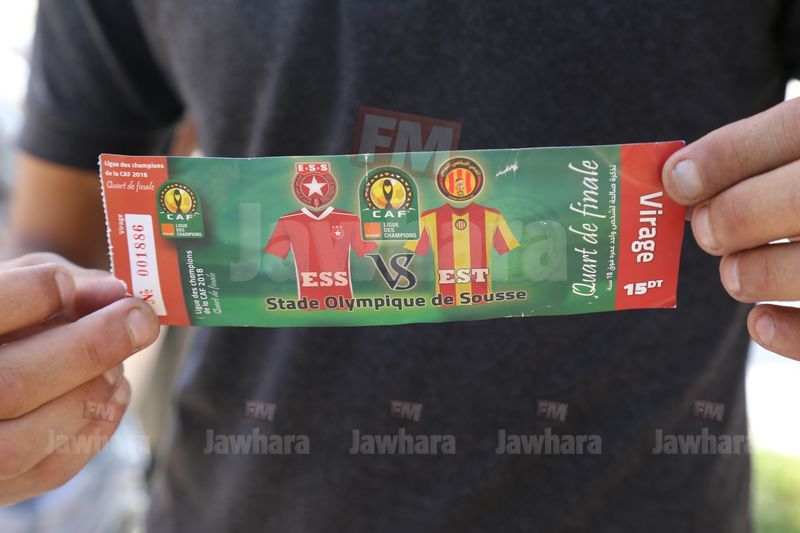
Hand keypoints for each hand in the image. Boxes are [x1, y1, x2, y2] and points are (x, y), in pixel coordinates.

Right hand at [0, 253, 158, 504]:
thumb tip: (118, 294)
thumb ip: (66, 283)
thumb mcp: (24, 280)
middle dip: (89, 348)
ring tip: (118, 363)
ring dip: (91, 394)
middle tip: (141, 320)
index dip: (33, 293)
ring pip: (25, 442)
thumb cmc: (10, 315)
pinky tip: (116, 391)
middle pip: (9, 386)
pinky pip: (49, 470)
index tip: (66, 283)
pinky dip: (96, 427)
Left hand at [662, 98, 799, 359]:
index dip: (728, 156)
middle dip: (738, 215)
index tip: (676, 180)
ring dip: (760, 272)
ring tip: (735, 274)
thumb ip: (756, 154)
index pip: (796, 127)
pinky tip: (759, 322)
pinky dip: (794, 335)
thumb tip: (678, 180)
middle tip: (708, 231)